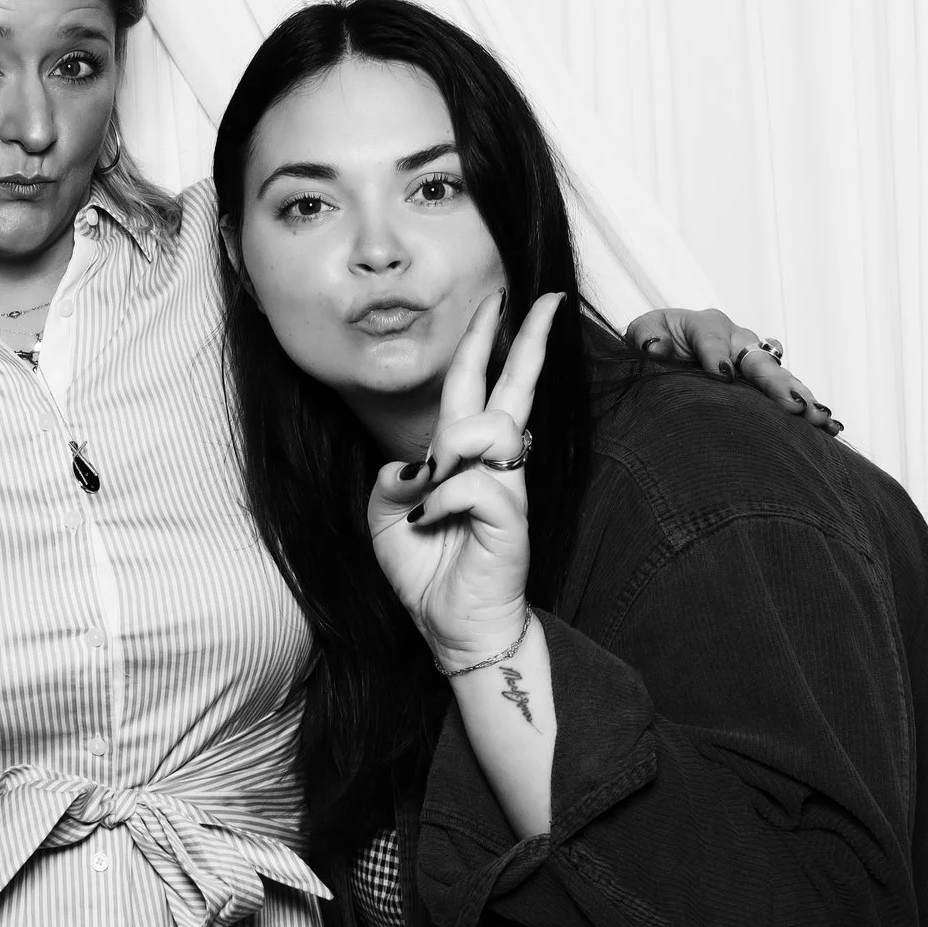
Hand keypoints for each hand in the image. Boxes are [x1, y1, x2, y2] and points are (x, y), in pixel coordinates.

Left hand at [368, 293, 562, 663]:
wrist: (451, 627)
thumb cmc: (427, 568)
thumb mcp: (385, 517)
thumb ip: (392, 479)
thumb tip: (417, 463)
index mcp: (460, 454)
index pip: (476, 385)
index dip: (486, 342)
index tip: (500, 301)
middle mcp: (491, 463)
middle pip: (513, 388)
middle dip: (525, 340)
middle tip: (542, 299)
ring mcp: (507, 488)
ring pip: (490, 428)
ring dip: (451, 448)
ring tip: (432, 488)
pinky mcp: (513, 517)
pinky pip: (472, 483)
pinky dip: (441, 499)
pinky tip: (432, 521)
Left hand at [621, 308, 837, 432]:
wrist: (671, 345)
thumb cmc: (656, 339)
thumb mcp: (644, 332)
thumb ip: (647, 337)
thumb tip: (654, 348)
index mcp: (706, 324)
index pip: (711, 336)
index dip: (715, 354)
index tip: (721, 375)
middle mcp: (739, 339)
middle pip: (759, 359)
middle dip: (776, 382)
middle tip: (793, 405)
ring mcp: (756, 359)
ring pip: (782, 377)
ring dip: (802, 397)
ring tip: (820, 418)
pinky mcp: (765, 380)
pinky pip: (791, 392)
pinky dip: (810, 407)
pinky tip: (831, 426)